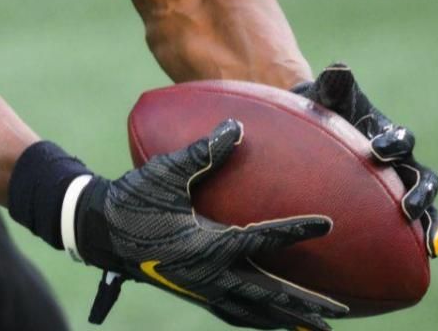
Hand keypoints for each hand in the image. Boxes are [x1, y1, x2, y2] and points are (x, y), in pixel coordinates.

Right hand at [72, 120, 347, 328]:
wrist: (98, 231)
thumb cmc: (130, 200)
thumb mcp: (163, 173)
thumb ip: (201, 152)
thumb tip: (236, 126)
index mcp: (207, 247)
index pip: (263, 239)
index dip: (297, 231)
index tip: (328, 224)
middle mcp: (209, 275)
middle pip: (268, 295)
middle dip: (304, 306)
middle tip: (339, 316)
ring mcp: (201, 288)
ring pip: (252, 311)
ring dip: (284, 319)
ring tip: (314, 328)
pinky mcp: (193, 291)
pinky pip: (233, 311)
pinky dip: (256, 318)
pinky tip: (267, 320)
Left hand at [296, 63, 437, 257]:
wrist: (318, 130)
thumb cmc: (324, 112)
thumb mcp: (328, 97)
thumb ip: (335, 85)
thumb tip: (338, 67)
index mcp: (389, 134)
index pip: (401, 138)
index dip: (393, 144)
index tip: (376, 151)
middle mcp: (402, 161)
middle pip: (423, 176)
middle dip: (419, 192)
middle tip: (406, 207)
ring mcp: (400, 185)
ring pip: (427, 205)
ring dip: (430, 222)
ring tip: (429, 245)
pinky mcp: (394, 205)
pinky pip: (414, 226)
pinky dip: (422, 239)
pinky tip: (425, 258)